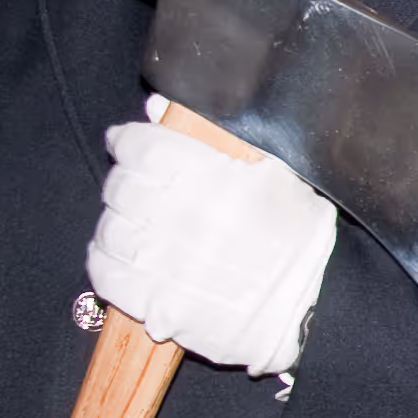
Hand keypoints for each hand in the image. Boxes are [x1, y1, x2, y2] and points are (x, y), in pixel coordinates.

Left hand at [90, 97, 336, 375]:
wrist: (311, 311)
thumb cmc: (298, 238)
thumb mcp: (272, 173)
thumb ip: (218, 139)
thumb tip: (158, 106)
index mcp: (211, 177)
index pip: (141, 146)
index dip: (128, 140)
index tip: (126, 142)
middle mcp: (181, 216)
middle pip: (121, 187)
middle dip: (125, 181)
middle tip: (138, 186)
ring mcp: (164, 264)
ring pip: (110, 230)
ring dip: (116, 224)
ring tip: (134, 225)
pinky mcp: (156, 305)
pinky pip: (106, 276)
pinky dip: (106, 263)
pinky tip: (123, 258)